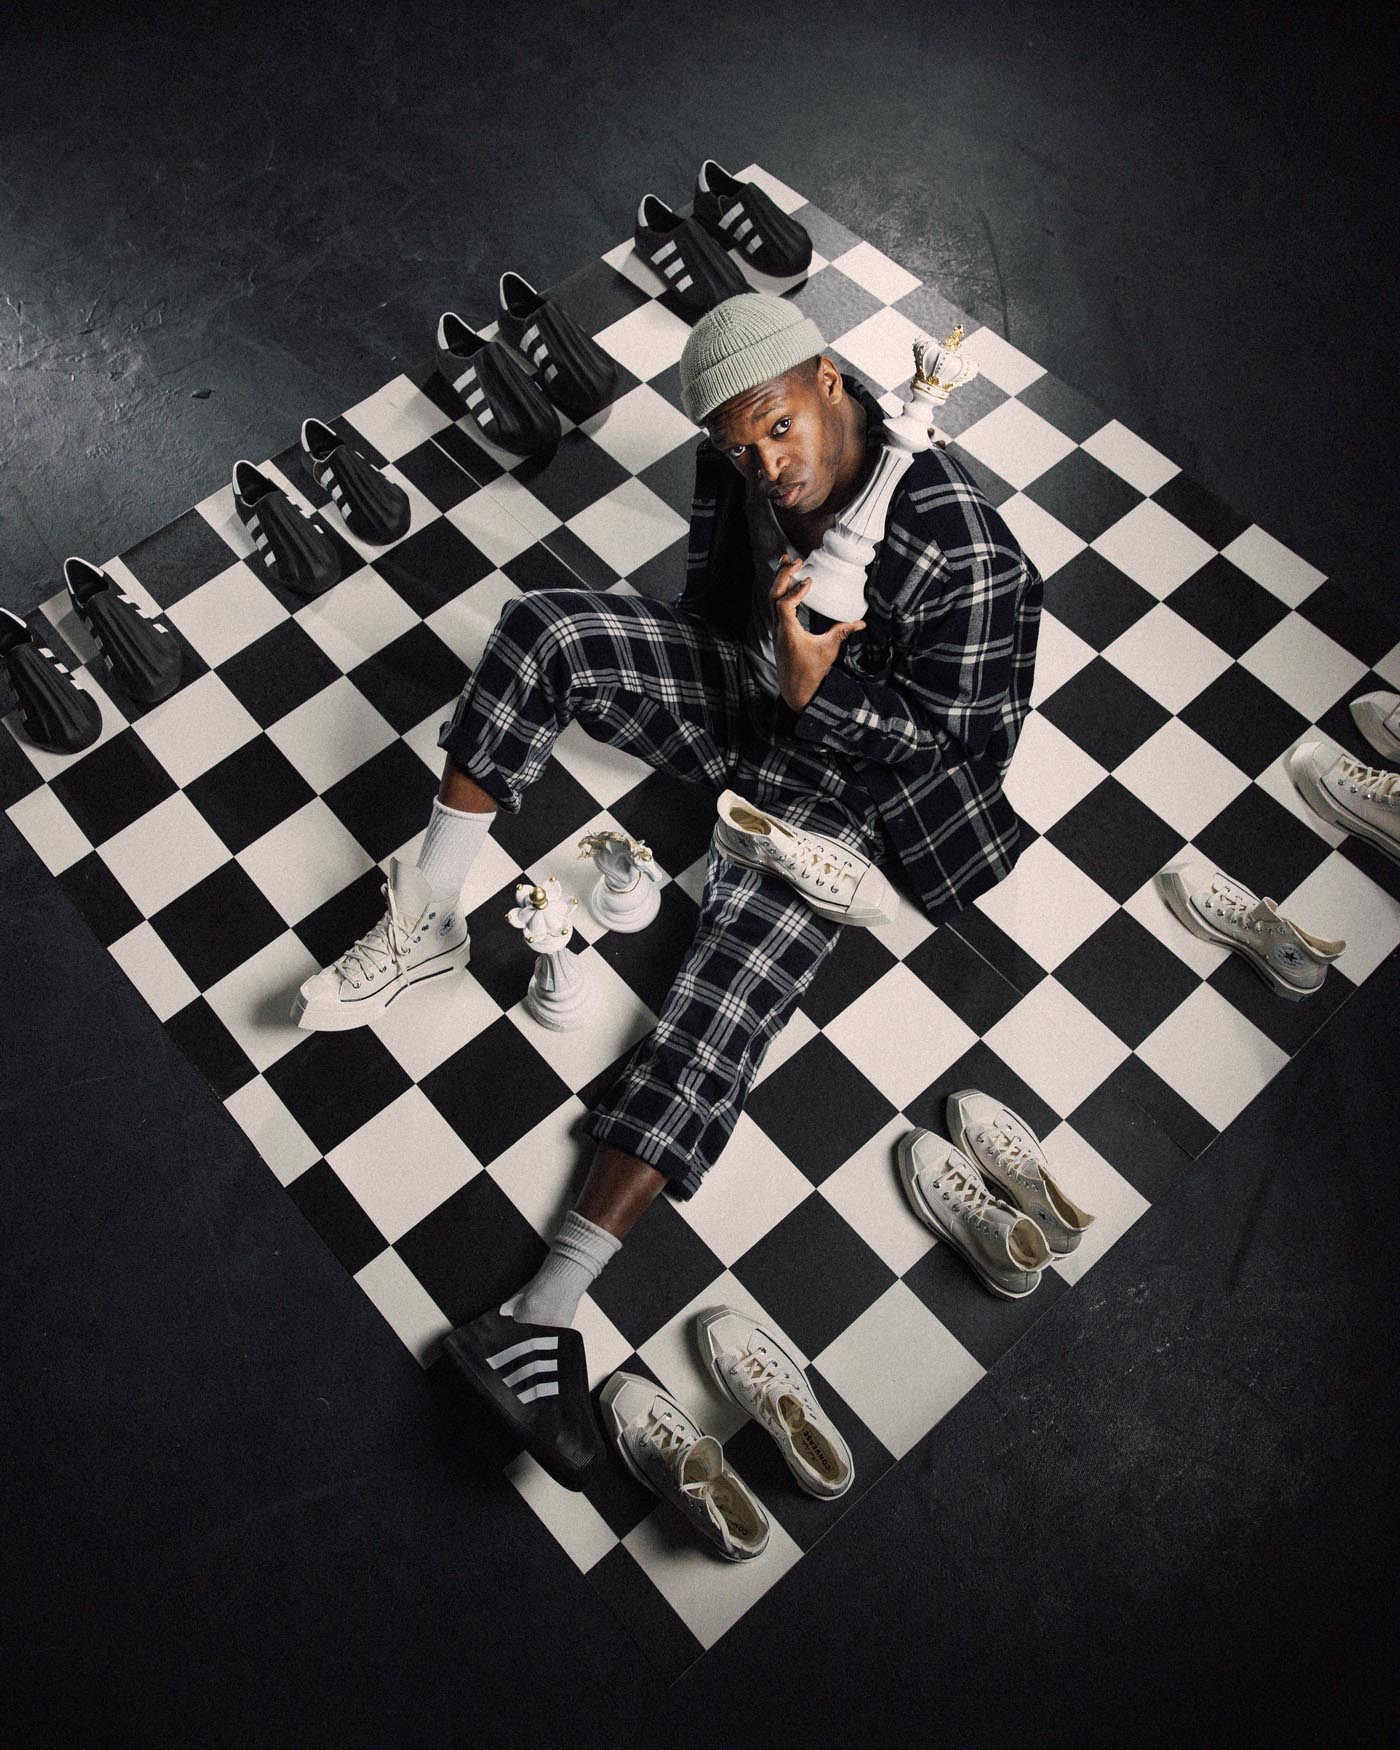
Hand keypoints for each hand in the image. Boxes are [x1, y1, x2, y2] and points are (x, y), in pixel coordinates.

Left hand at [770, 553, 865, 711]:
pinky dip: (780, 590)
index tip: (810, 581)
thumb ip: (842, 633)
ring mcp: (776, 629)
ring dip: (779, 579)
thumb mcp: (829, 650)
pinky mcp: (778, 631)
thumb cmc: (811, 673)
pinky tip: (788, 581)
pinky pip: (775, 606)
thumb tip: (861, 622)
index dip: (796, 591)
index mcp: (788, 633)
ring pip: (771, 599)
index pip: (784, 604)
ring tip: (786, 561)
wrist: (797, 691)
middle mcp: (778, 629)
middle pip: (773, 596)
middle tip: (796, 560)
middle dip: (783, 575)